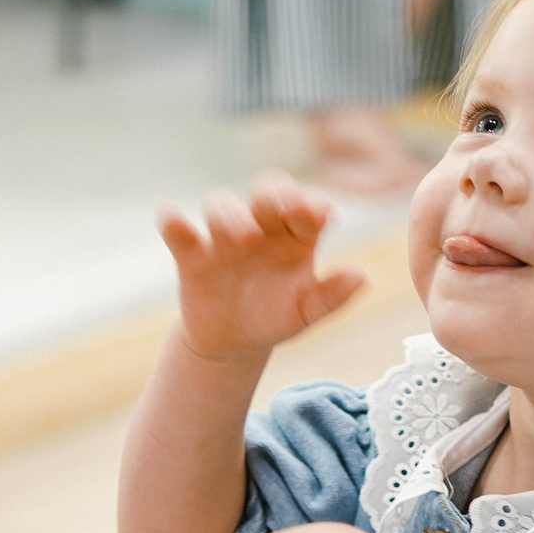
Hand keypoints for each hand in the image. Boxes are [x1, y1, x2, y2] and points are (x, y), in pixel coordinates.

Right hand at [158, 172, 368, 361]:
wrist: (233, 343)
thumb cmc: (275, 317)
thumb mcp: (306, 312)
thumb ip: (331, 295)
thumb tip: (361, 277)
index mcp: (296, 235)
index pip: (306, 205)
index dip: (312, 204)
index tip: (320, 214)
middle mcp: (261, 226)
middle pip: (265, 189)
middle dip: (275, 193)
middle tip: (286, 207)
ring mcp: (224, 236)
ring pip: (222, 204)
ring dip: (232, 214)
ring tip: (246, 239)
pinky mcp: (192, 254)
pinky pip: (178, 231)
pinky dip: (173, 222)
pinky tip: (172, 219)